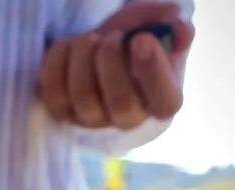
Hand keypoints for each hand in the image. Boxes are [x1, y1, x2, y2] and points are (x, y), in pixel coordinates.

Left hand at [38, 2, 194, 130]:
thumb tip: (181, 32)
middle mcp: (129, 118)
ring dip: (83, 57)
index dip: (152, 70)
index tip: (140, 39)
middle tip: (111, 37)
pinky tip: (68, 45)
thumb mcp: (159, 26)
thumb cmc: (136, 38)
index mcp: (163, 100)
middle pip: (121, 103)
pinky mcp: (63, 111)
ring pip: (84, 97)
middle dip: (112, 61)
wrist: (104, 44)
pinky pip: (53, 93)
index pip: (165, 102)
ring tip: (90, 39)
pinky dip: (57, 62)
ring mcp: (93, 119)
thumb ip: (175, 26)